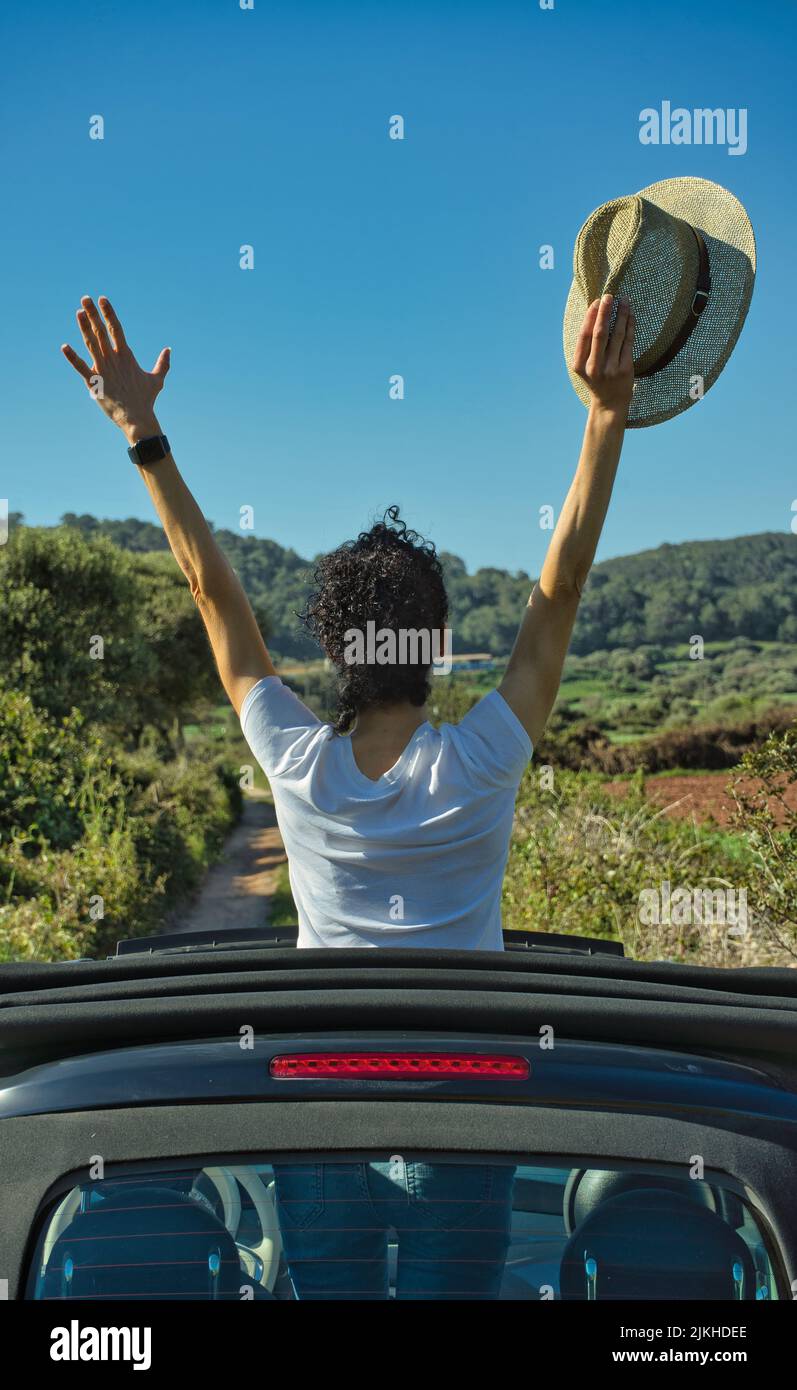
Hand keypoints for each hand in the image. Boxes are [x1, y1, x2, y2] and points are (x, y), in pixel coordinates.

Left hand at [61, 297, 169, 443]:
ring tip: (78, 312)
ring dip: (84, 327)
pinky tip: (64, 347)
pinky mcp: (94, 382)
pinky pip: (80, 367)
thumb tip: (169, 350)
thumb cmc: (146, 400)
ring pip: (91, 343)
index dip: (109, 313)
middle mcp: (113, 359)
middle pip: (101, 331)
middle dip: (93, 313)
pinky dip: (72, 357)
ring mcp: (103, 369)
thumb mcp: (157, 379)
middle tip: (85, 298)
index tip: (102, 299)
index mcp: (126, 356)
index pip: (116, 328)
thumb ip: (163, 363)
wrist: (137, 418)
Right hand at [571, 293, 634, 418]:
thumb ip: (587, 347)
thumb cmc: (597, 380)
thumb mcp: (585, 366)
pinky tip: (631, 316)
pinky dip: (630, 327)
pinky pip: (628, 342)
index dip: (591, 317)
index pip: (584, 335)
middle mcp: (594, 367)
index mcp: (579, 365)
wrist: (610, 404)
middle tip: (610, 296)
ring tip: (624, 301)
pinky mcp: (625, 369)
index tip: (597, 302)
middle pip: (600, 333)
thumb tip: (594, 315)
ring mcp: (610, 369)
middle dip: (605, 312)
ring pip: (617, 335)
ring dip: (621, 315)